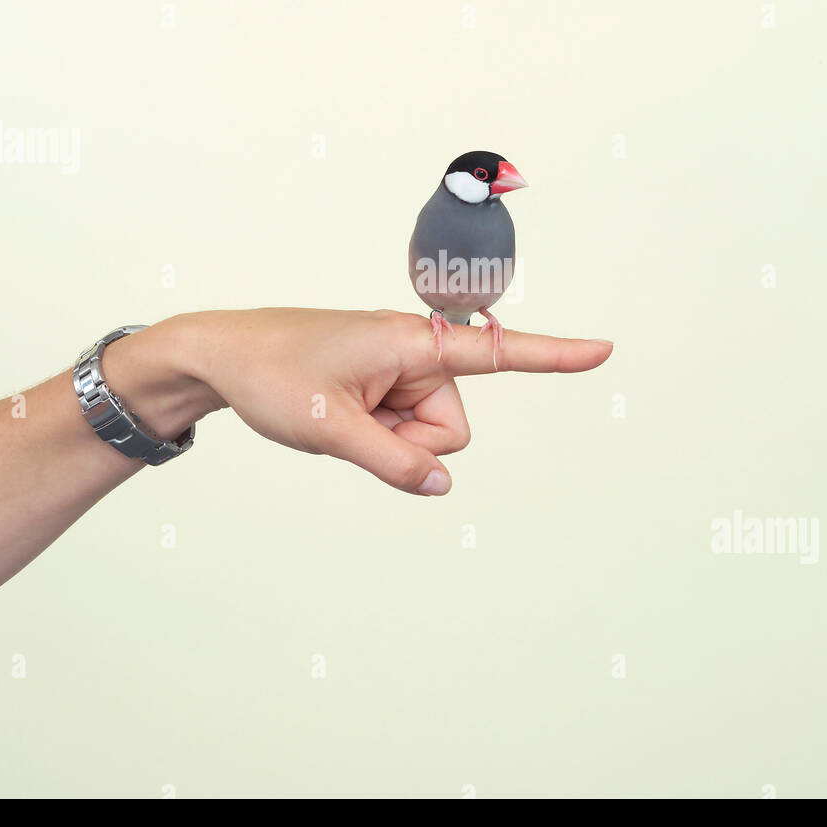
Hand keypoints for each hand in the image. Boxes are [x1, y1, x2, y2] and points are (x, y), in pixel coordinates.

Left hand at [177, 308, 613, 495]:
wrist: (223, 355)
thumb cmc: (273, 373)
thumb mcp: (334, 429)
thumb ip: (396, 462)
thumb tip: (443, 484)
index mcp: (412, 341)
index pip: (498, 351)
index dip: (555, 355)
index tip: (603, 349)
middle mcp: (416, 349)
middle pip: (451, 423)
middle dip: (410, 438)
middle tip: (353, 419)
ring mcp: (399, 366)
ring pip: (428, 431)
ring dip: (390, 436)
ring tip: (340, 412)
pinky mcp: (385, 380)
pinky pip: (405, 425)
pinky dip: (378, 431)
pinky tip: (341, 412)